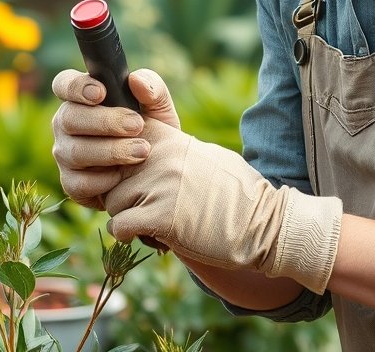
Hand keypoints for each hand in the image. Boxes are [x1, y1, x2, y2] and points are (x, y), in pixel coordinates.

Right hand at [51, 67, 179, 208]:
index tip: (101, 93)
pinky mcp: (71, 183)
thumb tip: (135, 80)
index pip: (63, 83)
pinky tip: (123, 176)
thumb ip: (153, 87)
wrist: (158, 174)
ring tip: (142, 151)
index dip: (76, 87)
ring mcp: (65, 154)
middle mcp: (66, 123)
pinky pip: (79, 182)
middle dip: (104, 121)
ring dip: (111, 151)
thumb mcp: (159, 107)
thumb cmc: (153, 132)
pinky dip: (104, 179)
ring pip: (74, 151)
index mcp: (82, 98)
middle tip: (137, 125)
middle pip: (68, 117)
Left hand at [104, 118, 342, 293]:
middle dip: (120, 193)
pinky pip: (120, 225)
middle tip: (139, 206)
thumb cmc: (233, 193)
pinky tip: (151, 236)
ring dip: (126, 216)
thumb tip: (134, 152)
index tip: (123, 175)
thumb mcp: (201, 155)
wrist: (264, 223)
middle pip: (111, 173)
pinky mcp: (161, 215)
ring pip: (113, 201)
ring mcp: (161, 184)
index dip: (115, 160)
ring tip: (151, 223)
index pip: (118, 137)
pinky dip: (128, 235)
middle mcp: (161, 155)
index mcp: (170, 137)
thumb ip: (167, 151)